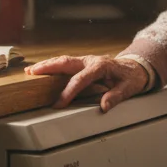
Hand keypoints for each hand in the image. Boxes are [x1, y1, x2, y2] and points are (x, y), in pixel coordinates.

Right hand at [25, 54, 149, 111]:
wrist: (136, 66)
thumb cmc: (132, 77)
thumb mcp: (129, 88)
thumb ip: (116, 96)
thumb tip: (104, 106)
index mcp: (101, 66)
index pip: (81, 79)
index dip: (69, 91)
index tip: (59, 103)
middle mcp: (91, 60)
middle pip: (66, 62)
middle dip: (48, 68)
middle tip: (33, 74)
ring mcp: (86, 60)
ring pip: (63, 60)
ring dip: (47, 65)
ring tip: (30, 71)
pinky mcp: (83, 63)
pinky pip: (65, 63)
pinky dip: (52, 66)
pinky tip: (41, 70)